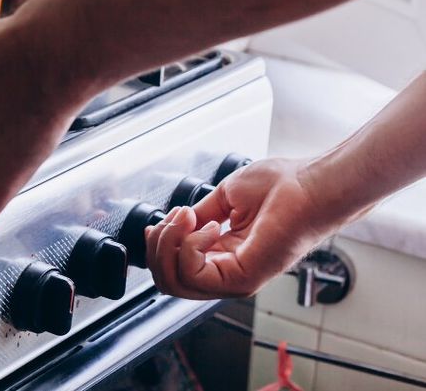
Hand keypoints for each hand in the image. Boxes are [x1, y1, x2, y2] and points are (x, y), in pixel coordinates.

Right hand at [145, 158, 339, 298]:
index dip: (159, 243)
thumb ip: (199, 217)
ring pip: (174, 283)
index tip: (172, 215)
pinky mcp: (243, 280)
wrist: (312, 185)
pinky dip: (188, 246)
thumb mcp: (225, 198)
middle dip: (157, 246)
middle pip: (167, 282)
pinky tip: (210, 226)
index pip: (173, 269)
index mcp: (224, 256)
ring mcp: (235, 281)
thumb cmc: (284, 187)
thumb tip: (176, 224)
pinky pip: (193, 274)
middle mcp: (227, 274)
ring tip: (189, 219)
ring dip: (170, 244)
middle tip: (177, 218)